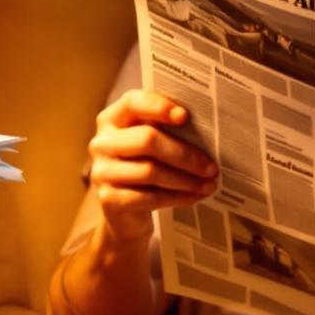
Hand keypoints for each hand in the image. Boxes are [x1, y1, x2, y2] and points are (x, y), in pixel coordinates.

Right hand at [87, 90, 218, 242]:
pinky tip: (196, 196)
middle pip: (147, 139)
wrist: (126, 212)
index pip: (133, 102)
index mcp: (112, 119)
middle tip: (212, 166)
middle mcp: (102, 142)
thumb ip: (169, 130)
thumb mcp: (153, 145)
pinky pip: (150, 197)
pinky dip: (179, 197)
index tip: (186, 117)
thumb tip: (208, 127)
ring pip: (151, 171)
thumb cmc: (146, 167)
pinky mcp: (109, 200)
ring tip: (210, 183)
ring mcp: (102, 172)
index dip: (159, 107)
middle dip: (185, 153)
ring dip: (187, 179)